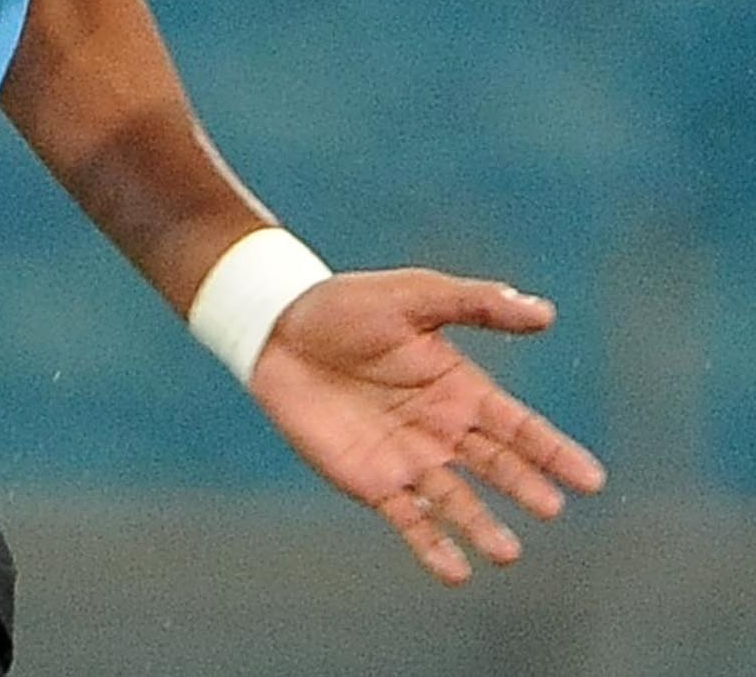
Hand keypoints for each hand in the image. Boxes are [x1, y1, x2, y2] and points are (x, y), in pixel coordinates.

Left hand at [246, 266, 607, 583]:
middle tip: (550, 508)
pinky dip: (431, 546)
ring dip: (482, 527)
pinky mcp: (371, 480)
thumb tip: (545, 312)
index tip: (591, 479)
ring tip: (507, 552)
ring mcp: (409, 459)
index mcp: (461, 390)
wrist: (276, 329)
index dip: (554, 452)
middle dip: (524, 487)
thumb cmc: (346, 306)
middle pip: (496, 466)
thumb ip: (476, 304)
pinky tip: (455, 572)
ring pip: (457, 501)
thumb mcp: (414, 296)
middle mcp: (444, 431)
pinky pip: (408, 518)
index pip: (519, 428)